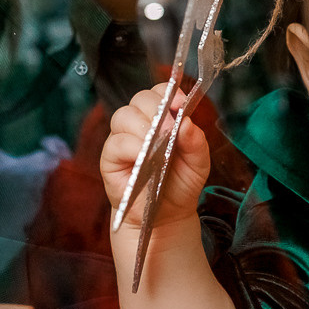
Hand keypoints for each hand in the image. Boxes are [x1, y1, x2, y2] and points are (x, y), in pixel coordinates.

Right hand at [100, 82, 212, 228]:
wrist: (166, 217)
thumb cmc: (180, 185)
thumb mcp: (198, 164)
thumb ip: (196, 143)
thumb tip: (187, 122)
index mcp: (162, 118)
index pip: (160, 92)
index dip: (169, 92)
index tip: (180, 103)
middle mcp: (139, 124)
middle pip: (140, 99)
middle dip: (156, 107)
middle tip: (171, 128)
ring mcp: (123, 139)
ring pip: (123, 115)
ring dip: (142, 125)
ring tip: (158, 142)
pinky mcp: (110, 158)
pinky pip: (115, 143)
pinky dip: (131, 145)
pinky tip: (144, 155)